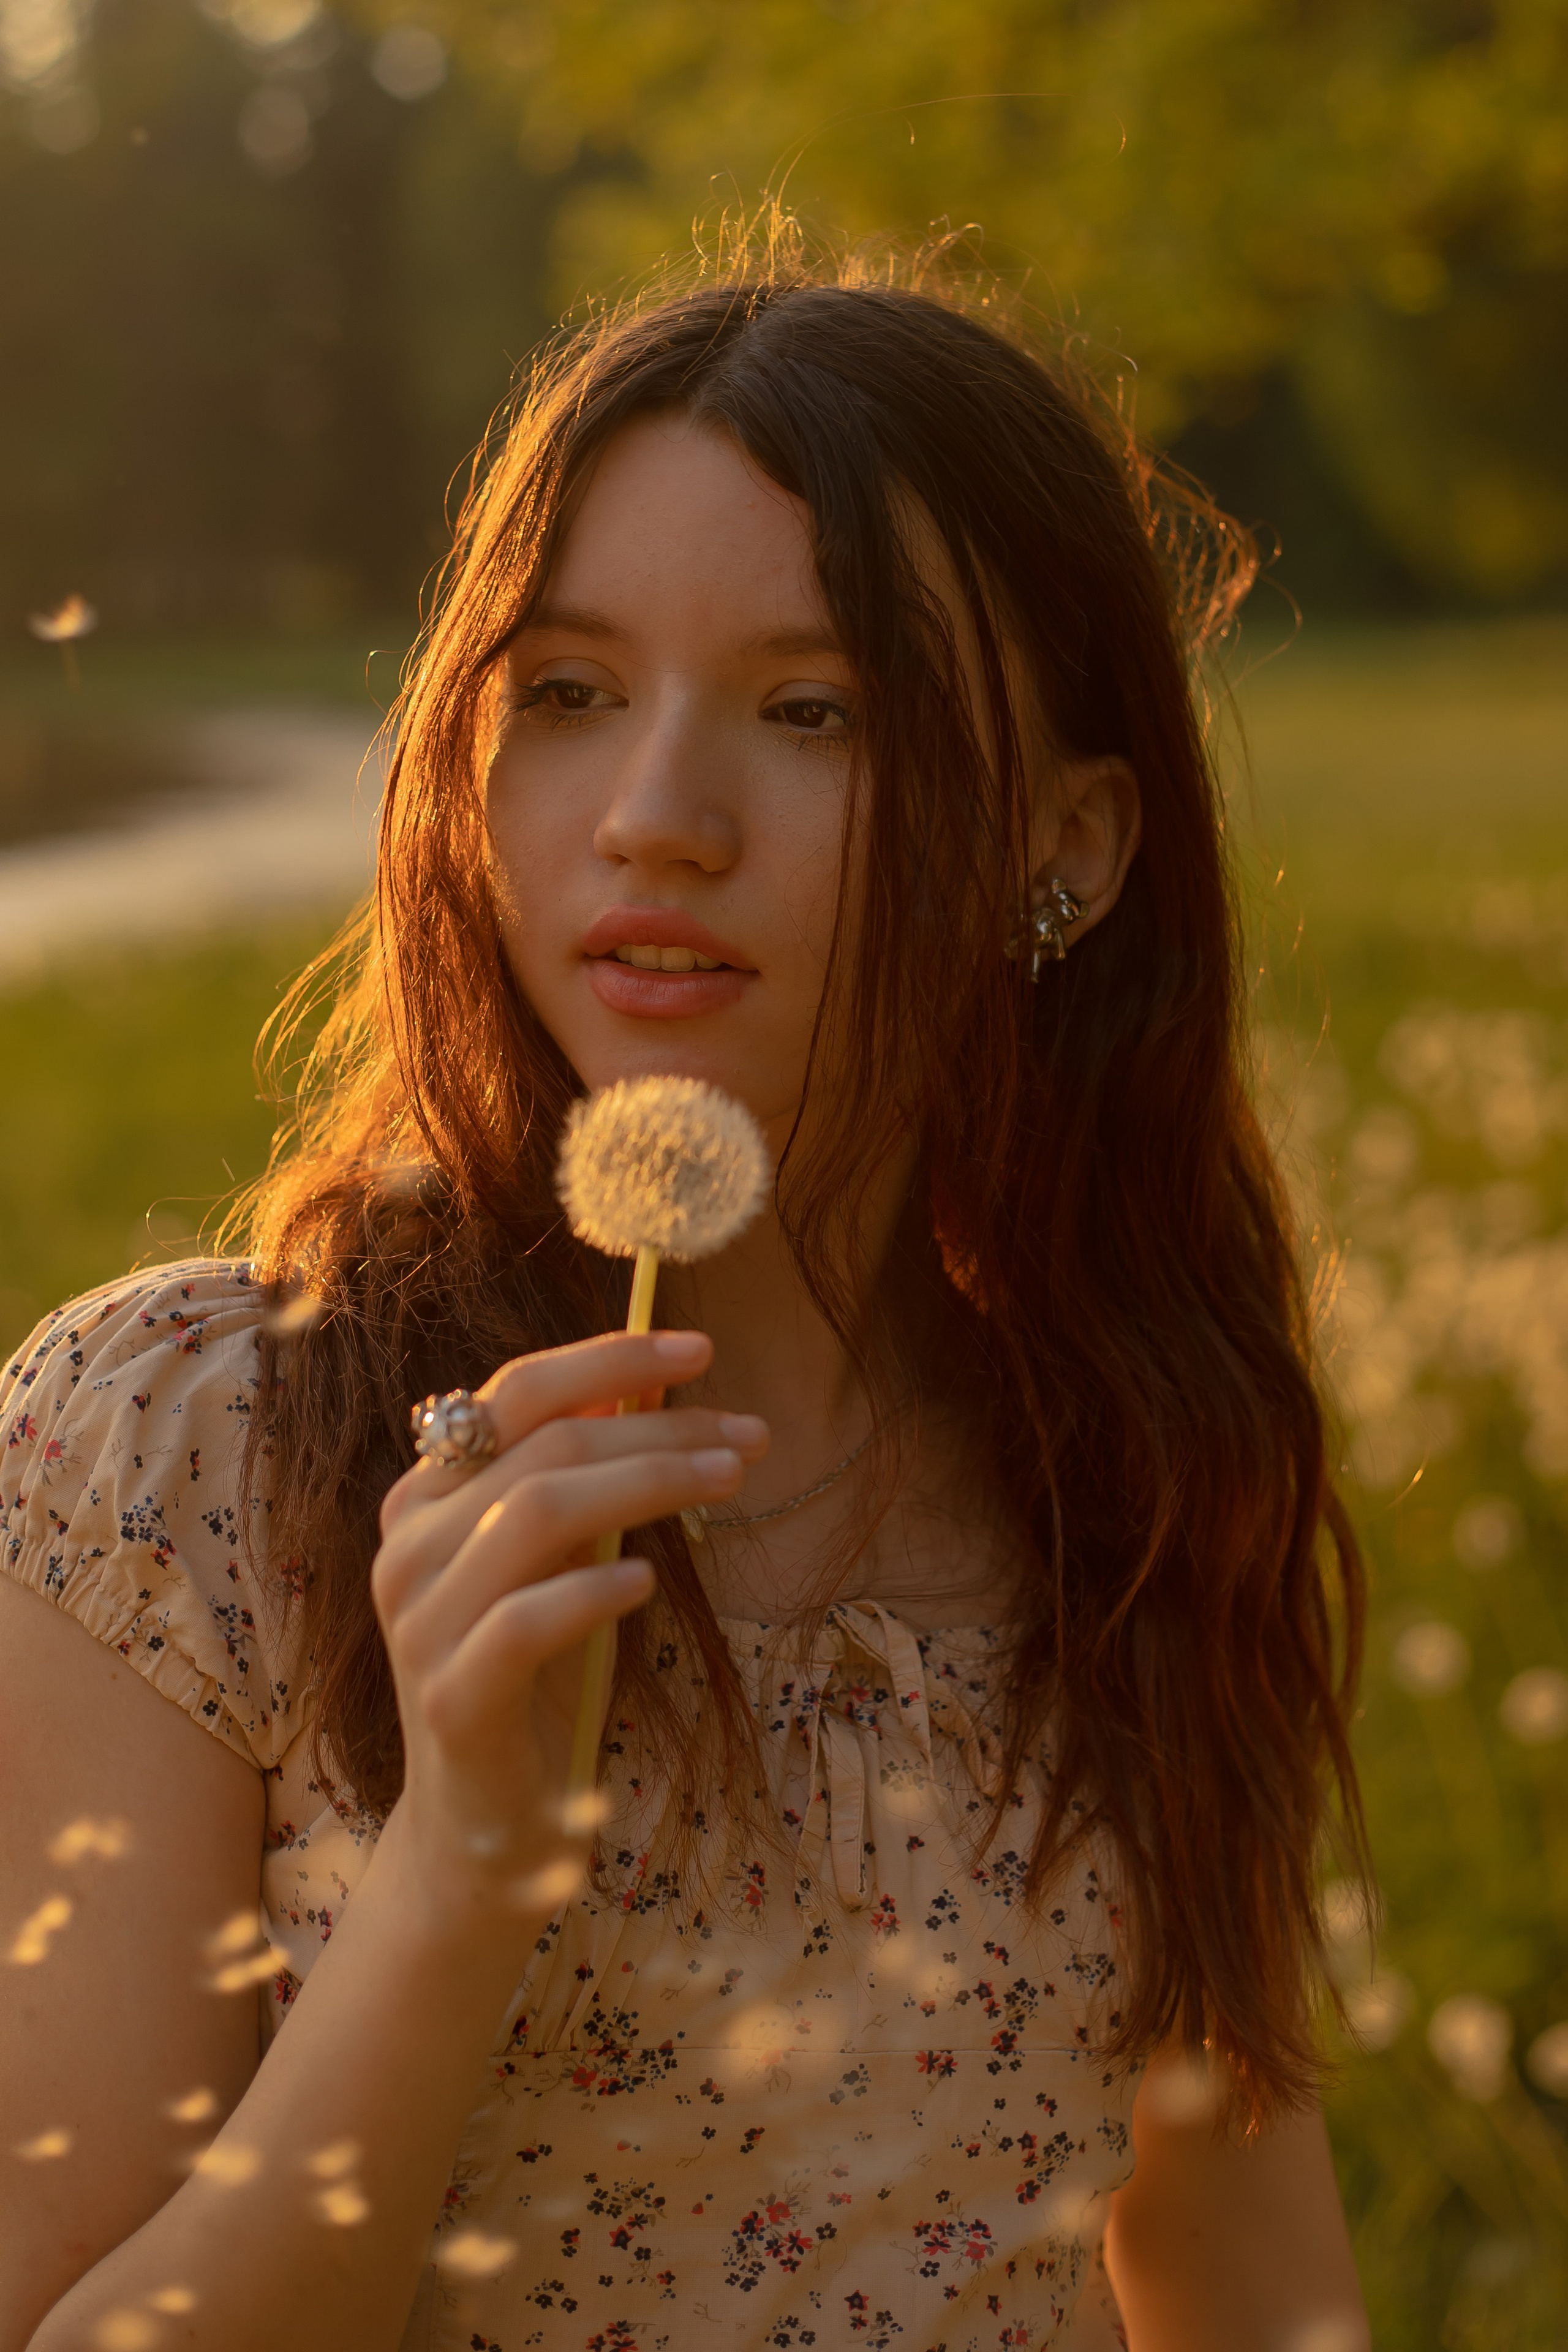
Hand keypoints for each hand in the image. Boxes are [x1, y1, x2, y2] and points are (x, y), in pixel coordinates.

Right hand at [370, 1329, 767, 1935]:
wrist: (478, 1832)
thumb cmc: (532, 1683)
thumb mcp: (557, 1565)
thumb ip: (582, 1481)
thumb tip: (658, 1389)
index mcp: (426, 1498)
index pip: (515, 1393)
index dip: (609, 1359)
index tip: (701, 1350)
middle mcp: (408, 1547)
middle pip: (543, 1447)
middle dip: (658, 1427)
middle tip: (749, 1435)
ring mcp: (419, 1622)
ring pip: (537, 1514)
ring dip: (647, 1485)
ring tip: (729, 1482)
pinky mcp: (448, 1698)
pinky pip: (524, 1621)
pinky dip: (595, 1591)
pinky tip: (647, 1583)